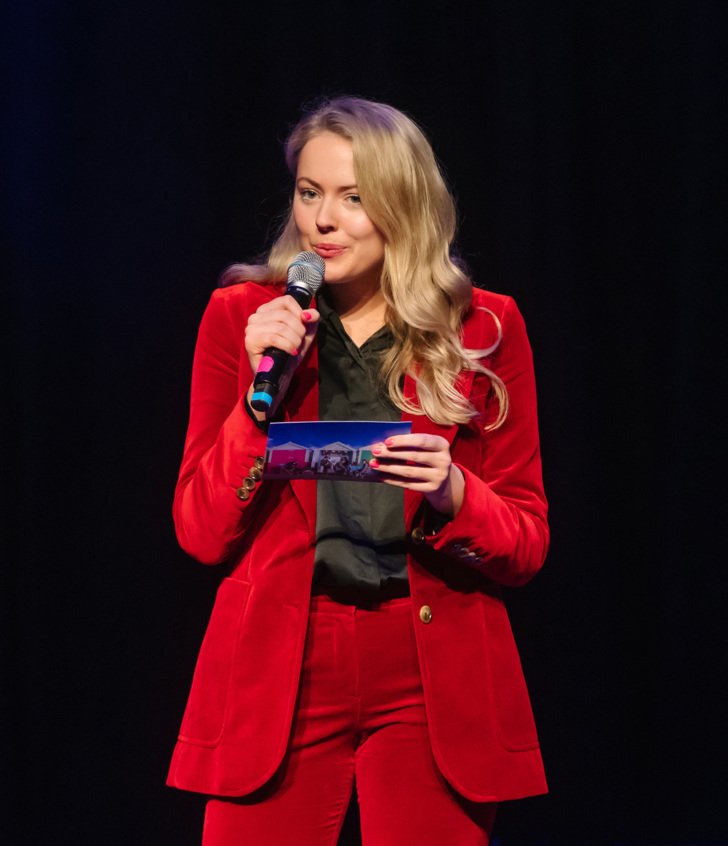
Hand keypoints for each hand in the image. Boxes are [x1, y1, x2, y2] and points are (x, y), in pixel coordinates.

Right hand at [244, 295, 319, 418]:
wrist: (279, 376)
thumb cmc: (289, 353)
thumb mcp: (305, 333)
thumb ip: (311, 319)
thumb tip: (308, 314)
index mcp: (267, 310)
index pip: (287, 301)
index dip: (300, 313)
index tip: (303, 329)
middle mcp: (256, 316)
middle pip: (286, 315)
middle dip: (299, 331)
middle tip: (298, 344)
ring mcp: (251, 328)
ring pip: (281, 326)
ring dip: (294, 340)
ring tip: (294, 349)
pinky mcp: (250, 341)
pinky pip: (274, 337)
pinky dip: (287, 345)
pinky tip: (291, 353)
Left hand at [369, 434, 464, 516]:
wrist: (442, 476)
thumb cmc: (428, 455)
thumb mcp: (425, 447)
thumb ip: (409, 444)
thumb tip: (383, 445)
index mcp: (442, 444)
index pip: (422, 441)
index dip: (404, 441)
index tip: (387, 442)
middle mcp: (444, 460)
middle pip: (414, 456)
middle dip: (392, 454)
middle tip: (376, 451)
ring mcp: (439, 476)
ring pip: (410, 472)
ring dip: (390, 468)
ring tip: (375, 464)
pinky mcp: (432, 488)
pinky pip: (409, 484)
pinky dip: (393, 480)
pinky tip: (382, 476)